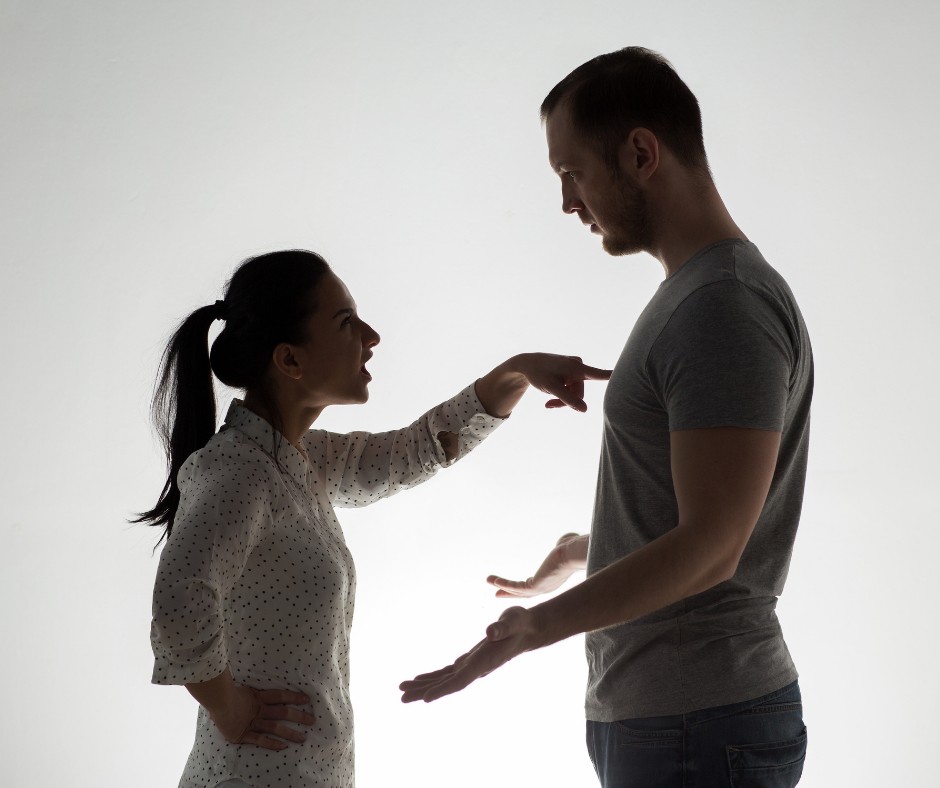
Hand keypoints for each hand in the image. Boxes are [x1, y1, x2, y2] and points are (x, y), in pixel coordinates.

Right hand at [209, 684, 315, 750]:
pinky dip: (272, 743)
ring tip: (303, 738)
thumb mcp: (239, 689)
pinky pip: (260, 740)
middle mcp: (257, 709)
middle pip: (282, 712)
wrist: (214, 701)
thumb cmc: (223, 694)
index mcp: (257, 697)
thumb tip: (250, 685)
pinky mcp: (243, 735)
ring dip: (290, 733)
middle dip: (298, 716)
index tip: (307, 699)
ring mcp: (251, 722)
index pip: (280, 696)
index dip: (294, 697)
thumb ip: (247, 691)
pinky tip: (283, 746)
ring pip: (275, 727)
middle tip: (312, 720)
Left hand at [400, 606, 537, 702]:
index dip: (443, 689)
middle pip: (447, 684)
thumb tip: (490, 632)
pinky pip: (447, 672)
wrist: (526, 628)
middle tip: (402, 698)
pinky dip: (433, 676)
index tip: (426, 699)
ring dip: (424, 686)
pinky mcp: (469, 661)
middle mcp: (475, 668)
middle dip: (425, 691)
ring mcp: (471, 666)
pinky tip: (419, 679)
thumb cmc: (519, 623)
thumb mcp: (512, 621)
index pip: (460, 680)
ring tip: (402, 690)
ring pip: (444, 680)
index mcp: (483, 662)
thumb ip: (502, 628)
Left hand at [475, 354, 610, 417]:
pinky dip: (562, 395)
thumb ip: (568, 399)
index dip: (614, 376)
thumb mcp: (551, 388)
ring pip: (575, 393)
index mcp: (577, 368)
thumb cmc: (538, 373)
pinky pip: (571, 389)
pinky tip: (550, 397)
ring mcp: (575, 369)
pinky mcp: (571, 372)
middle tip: (550, 405)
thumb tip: (585, 410)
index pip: (599, 374)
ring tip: (548, 402)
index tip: (631, 374)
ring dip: (562, 400)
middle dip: (566, 401)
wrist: (526, 364)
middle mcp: (579, 366)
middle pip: (580, 392)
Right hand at [488, 533, 587, 597]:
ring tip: (488, 580)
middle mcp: (546, 587)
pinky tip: (495, 581)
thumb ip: (562, 545)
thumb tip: (563, 540)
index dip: (519, 588)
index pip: (532, 587)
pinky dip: (505, 585)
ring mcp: (541, 589)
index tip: (509, 586)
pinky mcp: (537, 586)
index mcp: (551, 580)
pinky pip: (517, 588)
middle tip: (496, 593)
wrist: (574, 553)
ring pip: (517, 591)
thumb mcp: (565, 546)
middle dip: (508, 592)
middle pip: (523, 594)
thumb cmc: (572, 549)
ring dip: (502, 586)